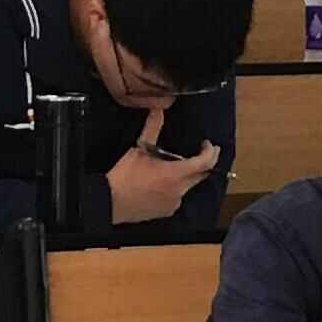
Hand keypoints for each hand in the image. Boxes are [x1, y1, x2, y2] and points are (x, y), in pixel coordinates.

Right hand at [105, 119, 219, 225]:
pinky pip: (177, 197)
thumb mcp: (139, 149)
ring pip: (187, 186)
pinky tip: (162, 184)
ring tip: (172, 168)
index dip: (210, 152)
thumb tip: (158, 109)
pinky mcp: (166, 212)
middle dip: (203, 163)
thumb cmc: (125, 175)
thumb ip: (152, 128)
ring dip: (186, 176)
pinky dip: (174, 189)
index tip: (208, 144)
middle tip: (201, 152)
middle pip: (200, 175)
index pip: (204, 163)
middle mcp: (179, 190)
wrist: (110, 201)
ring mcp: (174, 203)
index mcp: (175, 174)